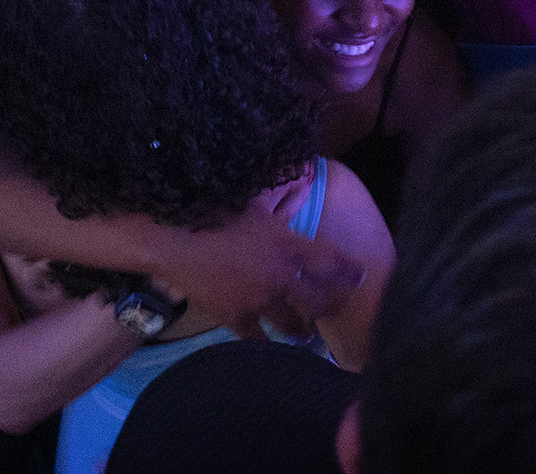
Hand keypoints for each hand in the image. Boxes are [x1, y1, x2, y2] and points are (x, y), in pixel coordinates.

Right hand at [149, 200, 364, 339]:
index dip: (349, 270)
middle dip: (328, 305)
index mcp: (289, 244)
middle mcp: (281, 277)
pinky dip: (263, 342)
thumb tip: (293, 188)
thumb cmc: (213, 208)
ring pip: (292, 324)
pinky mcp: (235, 318)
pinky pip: (256, 339)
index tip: (361, 275)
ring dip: (300, 328)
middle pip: (318, 300)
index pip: (331, 260)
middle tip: (331, 308)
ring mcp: (259, 301)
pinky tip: (267, 346)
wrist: (175, 237)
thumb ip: (277, 207)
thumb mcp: (254, 201)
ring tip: (302, 331)